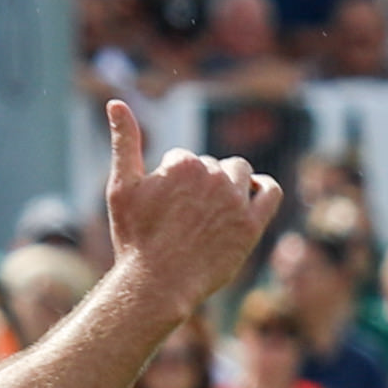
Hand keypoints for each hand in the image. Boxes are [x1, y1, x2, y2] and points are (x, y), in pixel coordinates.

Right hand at [101, 101, 283, 311]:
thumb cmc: (135, 239)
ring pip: (241, 173)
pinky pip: (271, 192)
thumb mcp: (121, 188)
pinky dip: (263, 189)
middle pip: (212, 166)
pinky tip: (250, 198)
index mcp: (182, 164)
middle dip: (200, 186)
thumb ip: (124, 142)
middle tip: (185, 218)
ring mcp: (235, 201)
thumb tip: (116, 101)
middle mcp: (213, 176)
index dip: (172, 183)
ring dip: (230, 184)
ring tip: (212, 211)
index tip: (165, 209)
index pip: (184, 160)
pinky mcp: (252, 226)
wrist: (157, 286)